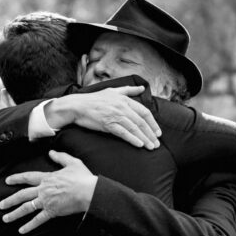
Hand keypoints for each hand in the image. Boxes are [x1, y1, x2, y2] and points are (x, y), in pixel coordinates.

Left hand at [0, 150, 96, 233]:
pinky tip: (21, 230)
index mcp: (47, 178)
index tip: (7, 180)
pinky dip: (29, 226)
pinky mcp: (52, 212)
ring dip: (14, 214)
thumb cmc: (82, 177)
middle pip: (22, 195)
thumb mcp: (72, 163)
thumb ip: (60, 157)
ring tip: (5, 218)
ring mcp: (46, 201)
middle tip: (1, 204)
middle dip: (10, 200)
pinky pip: (38, 220)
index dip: (16, 178)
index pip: (28, 177)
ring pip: (26, 208)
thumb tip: (51, 152)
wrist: (88, 191)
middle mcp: (43, 190)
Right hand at [46, 86, 161, 148]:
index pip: (144, 112)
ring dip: (144, 139)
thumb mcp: (113, 91)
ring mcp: (115, 115)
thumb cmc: (94, 99)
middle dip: (151, 134)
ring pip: (134, 128)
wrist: (77, 106)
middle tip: (157, 143)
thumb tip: (142, 88)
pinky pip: (123, 133)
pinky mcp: (107, 124)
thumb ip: (128, 90)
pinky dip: (133, 139)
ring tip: (151, 147)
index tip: (158, 132)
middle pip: (141, 122)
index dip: (153, 123)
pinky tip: (139, 145)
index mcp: (124, 99)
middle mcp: (122, 107)